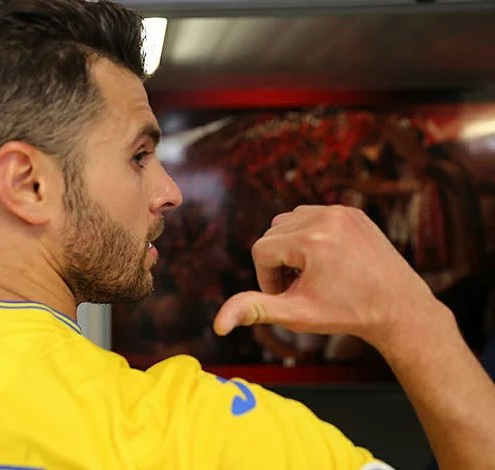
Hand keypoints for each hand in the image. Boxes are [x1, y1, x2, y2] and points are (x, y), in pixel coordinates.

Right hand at [214, 205, 441, 353]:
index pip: (261, 250)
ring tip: (311, 275)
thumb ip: (255, 310)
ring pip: (289, 222)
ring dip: (291, 247)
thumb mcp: (297, 314)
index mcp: (311, 240)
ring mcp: (342, 211)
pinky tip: (325, 262)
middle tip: (299, 288)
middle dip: (279, 262)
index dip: (267, 278)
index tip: (287, 297)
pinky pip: (312, 217)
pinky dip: (309, 236)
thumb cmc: (346, 314)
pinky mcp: (353, 211)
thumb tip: (218, 324)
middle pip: (273, 234)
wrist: (399, 307)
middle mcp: (326, 218)